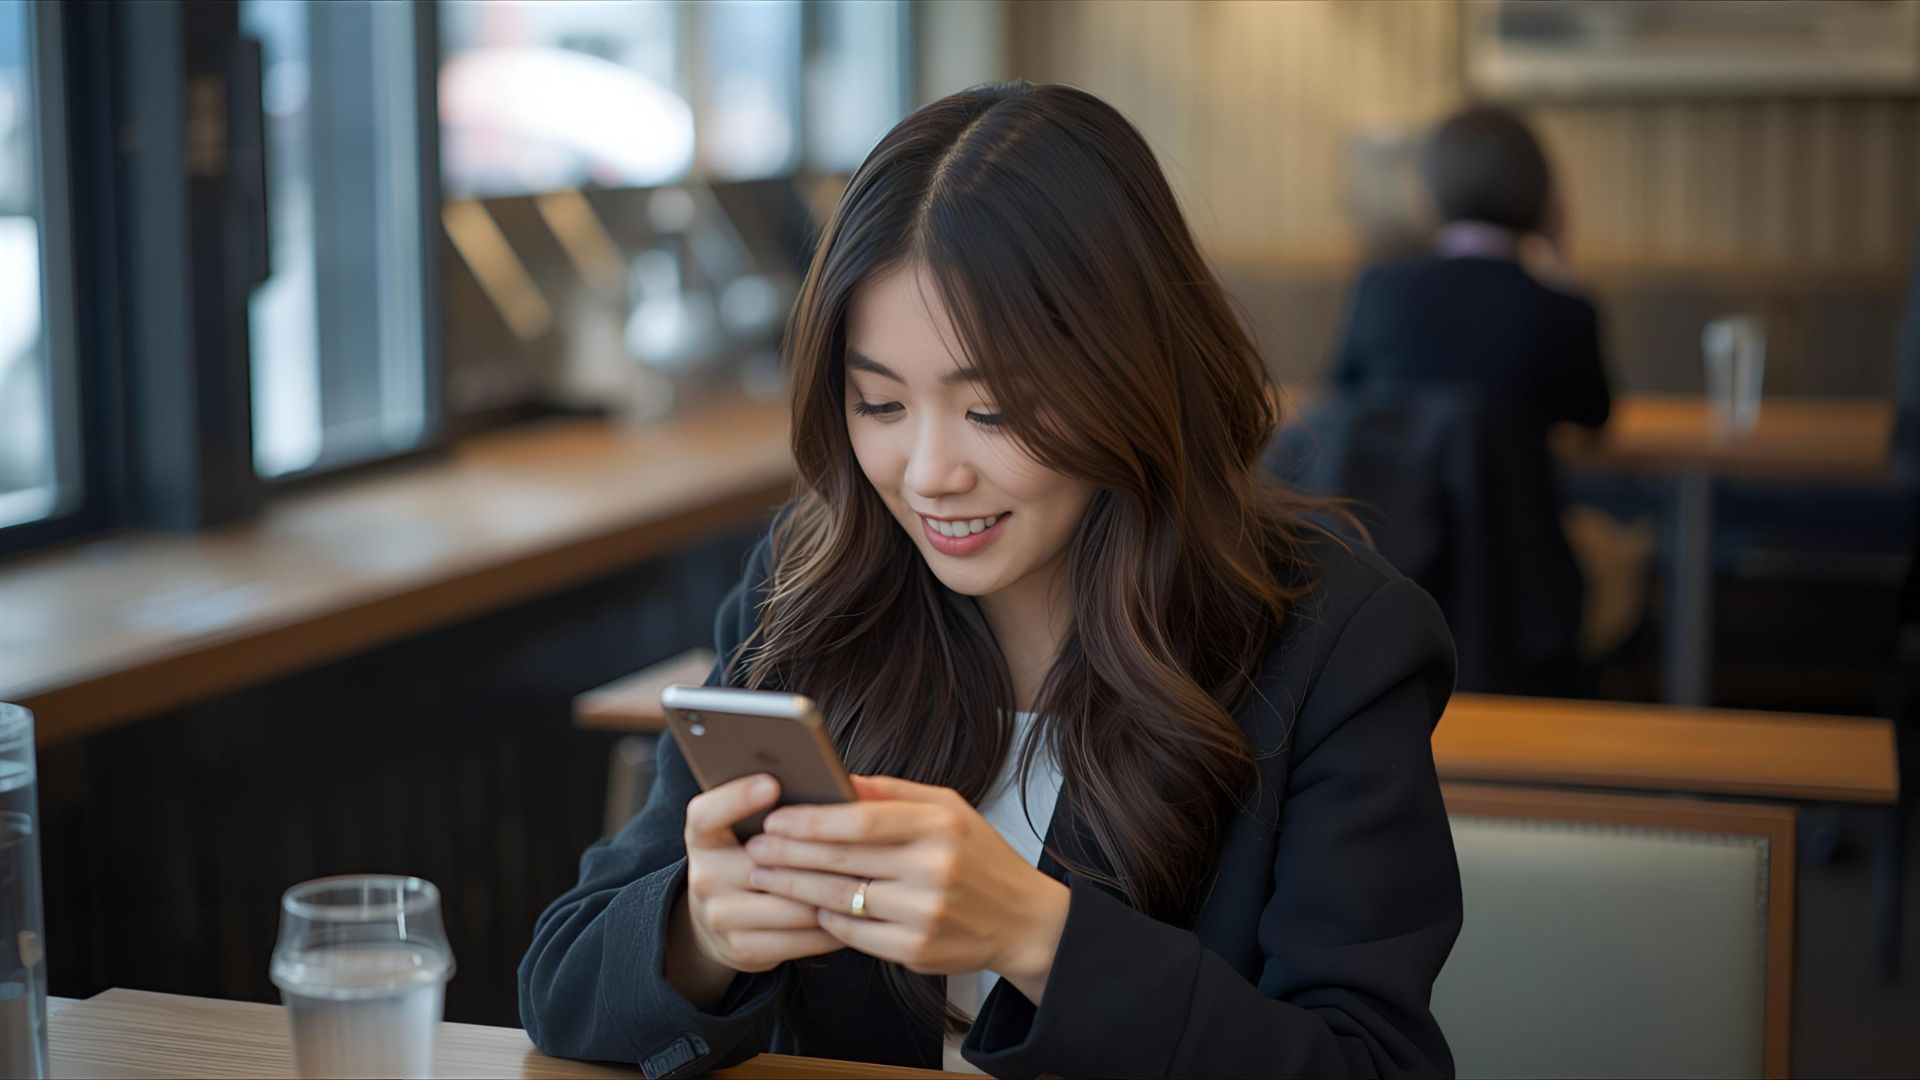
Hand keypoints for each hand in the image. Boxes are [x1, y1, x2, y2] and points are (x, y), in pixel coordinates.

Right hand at [670, 774, 842, 1004]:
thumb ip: (776, 811)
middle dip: (818, 852)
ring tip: (871, 877)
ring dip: (836, 893)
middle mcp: (705, 876)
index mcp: (703, 838)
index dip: (736, 798)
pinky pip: (801, 939)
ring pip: (794, 905)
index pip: (706, 814)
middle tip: (862, 835)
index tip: (772, 783)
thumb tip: (832, 788)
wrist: (715, 924)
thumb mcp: (743, 832)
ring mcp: (721, 916)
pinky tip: (856, 912)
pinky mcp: (742, 949)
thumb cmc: (746, 861)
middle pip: (769, 861)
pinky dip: (833, 926)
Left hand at [742, 775, 1070, 1004]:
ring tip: (765, 876)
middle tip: (756, 847)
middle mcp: (932, 869)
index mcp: (938, 825)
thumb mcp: (947, 808)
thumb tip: (834, 777)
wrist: (1023, 919)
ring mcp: (923, 914)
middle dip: (788, 852)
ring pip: (839, 899)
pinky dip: (824, 919)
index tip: (775, 817)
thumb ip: (890, 792)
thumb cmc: (978, 856)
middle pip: (841, 859)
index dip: (810, 819)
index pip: (860, 820)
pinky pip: (853, 934)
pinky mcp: (916, 951)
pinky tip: (806, 907)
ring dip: (794, 887)